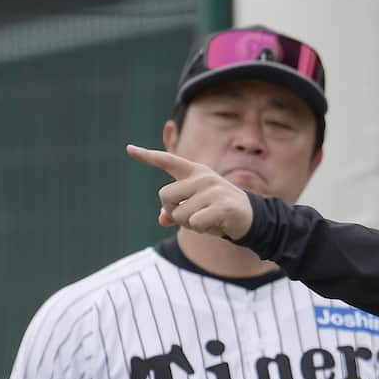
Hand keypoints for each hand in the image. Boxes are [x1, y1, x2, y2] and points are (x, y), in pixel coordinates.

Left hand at [126, 144, 253, 239]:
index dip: (146, 156)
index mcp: (194, 172)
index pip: (167, 161)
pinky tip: (214, 225)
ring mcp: (213, 190)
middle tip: (192, 214)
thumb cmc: (216, 210)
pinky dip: (201, 229)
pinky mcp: (222, 206)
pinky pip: (195, 223)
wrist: (249, 217)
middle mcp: (202, 177)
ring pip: (179, 214)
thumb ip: (174, 210)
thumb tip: (162, 218)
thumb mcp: (194, 207)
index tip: (128, 149)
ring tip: (207, 219)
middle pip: (164, 196)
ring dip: (189, 224)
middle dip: (173, 211)